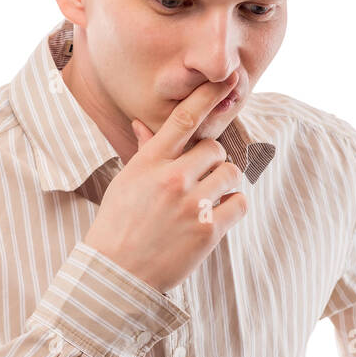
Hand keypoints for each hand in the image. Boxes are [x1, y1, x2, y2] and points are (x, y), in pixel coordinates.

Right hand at [82, 71, 245, 292]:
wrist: (116, 275)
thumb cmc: (117, 225)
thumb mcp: (124, 183)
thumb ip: (144, 153)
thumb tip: (144, 124)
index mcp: (148, 164)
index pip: (183, 120)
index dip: (207, 96)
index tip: (225, 82)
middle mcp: (171, 179)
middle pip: (214, 149)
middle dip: (212, 162)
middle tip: (199, 179)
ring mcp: (191, 204)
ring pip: (230, 174)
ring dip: (223, 185)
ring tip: (205, 201)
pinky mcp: (208, 230)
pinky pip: (239, 203)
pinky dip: (232, 208)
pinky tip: (213, 218)